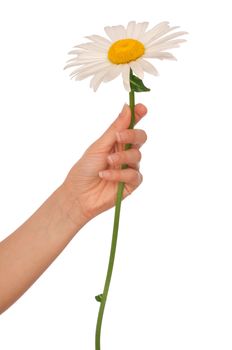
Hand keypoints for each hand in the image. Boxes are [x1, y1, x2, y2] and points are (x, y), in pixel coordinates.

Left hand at [62, 103, 147, 224]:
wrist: (78, 194)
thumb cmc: (85, 169)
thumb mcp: (99, 146)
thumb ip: (115, 128)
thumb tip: (127, 107)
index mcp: (117, 141)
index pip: (131, 125)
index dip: (138, 115)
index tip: (141, 108)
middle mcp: (126, 153)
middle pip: (141, 137)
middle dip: (132, 135)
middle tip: (118, 137)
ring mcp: (130, 168)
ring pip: (137, 156)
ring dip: (121, 157)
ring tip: (107, 162)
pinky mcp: (132, 184)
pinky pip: (134, 175)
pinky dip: (119, 174)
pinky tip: (105, 175)